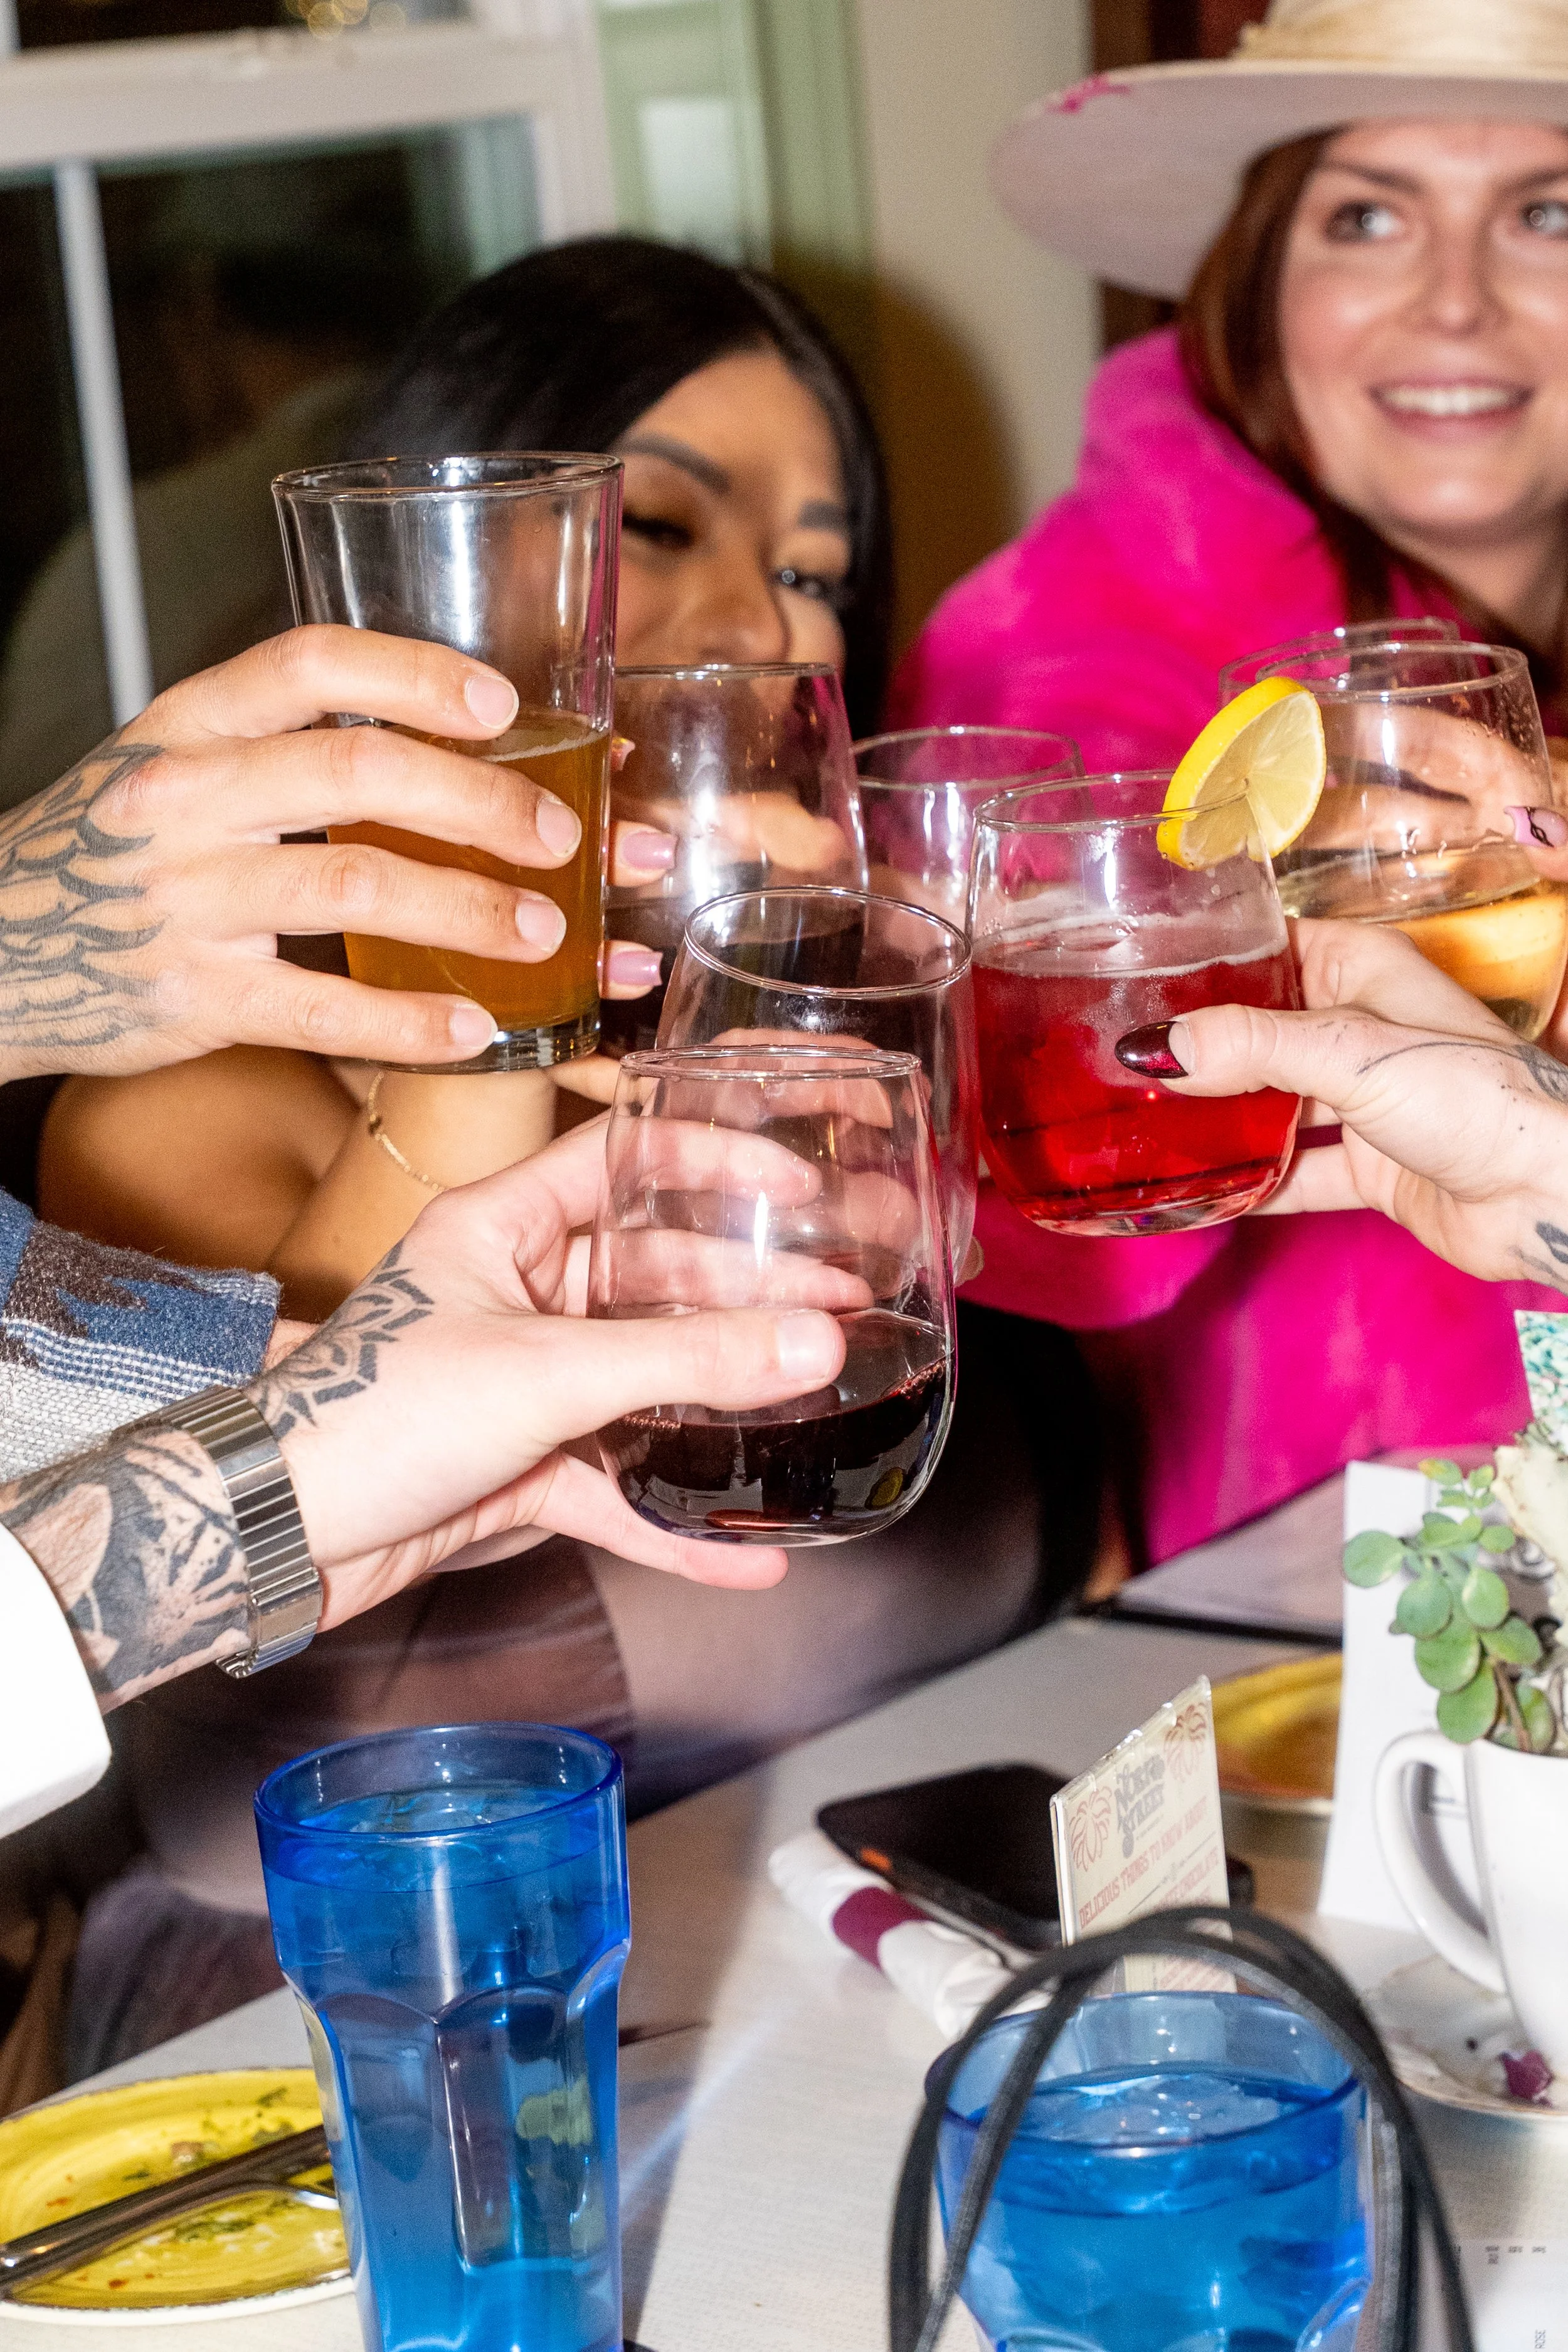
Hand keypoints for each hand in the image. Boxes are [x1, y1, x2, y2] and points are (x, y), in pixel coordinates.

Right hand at [0, 627, 613, 1081]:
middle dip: (481, 800)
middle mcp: (184, 798)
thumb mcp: (172, 768)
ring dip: (471, 907)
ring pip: (358, 885)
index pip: (310, 664)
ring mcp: (188, 899)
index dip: (415, 673)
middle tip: (563, 836)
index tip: (501, 701)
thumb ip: (282, 746)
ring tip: (547, 930)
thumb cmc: (112, 856)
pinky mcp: (196, 998)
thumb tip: (451, 742)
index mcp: (187, 725)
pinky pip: (326, 1011)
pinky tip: (478, 1027)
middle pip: (360, 772)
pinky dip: (412, 1021)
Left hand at [252, 1117, 849, 1609]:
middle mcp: (517, 1292)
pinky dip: (676, 1520)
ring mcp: (524, 1381)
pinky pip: (619, 1483)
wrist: (280, 1536)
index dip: (715, 1162)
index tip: (800, 1182)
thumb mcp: (547, 1374)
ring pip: (650, 1377)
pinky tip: (748, 1556)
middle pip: (658, 1275)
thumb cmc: (374, 1418)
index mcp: (502, 1226)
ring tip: (825, 1396)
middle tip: (845, 1303)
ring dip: (729, 1398)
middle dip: (753, 1293)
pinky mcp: (523, 1463)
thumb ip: (688, 1362)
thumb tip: (815, 1341)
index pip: (624, 1159)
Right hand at [1152, 918, 1567, 1287]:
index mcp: (1364, 971)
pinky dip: (1246, 1184)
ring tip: (1135, 1122)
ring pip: (1270, 1103)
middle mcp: (1360, 1028)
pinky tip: (1190, 1192)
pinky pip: (1291, 1172)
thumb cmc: (1476, 1096)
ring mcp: (1364, 1102)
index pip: (1271, 946)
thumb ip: (1250, 1047)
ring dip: (1215, 1118)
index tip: (1133, 973)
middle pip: (1259, 1030)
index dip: (1208, 957)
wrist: (1544, 1193)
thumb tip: (1152, 1047)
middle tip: (1114, 1057)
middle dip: (1197, 1047)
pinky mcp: (1368, 1167)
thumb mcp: (1350, 1052)